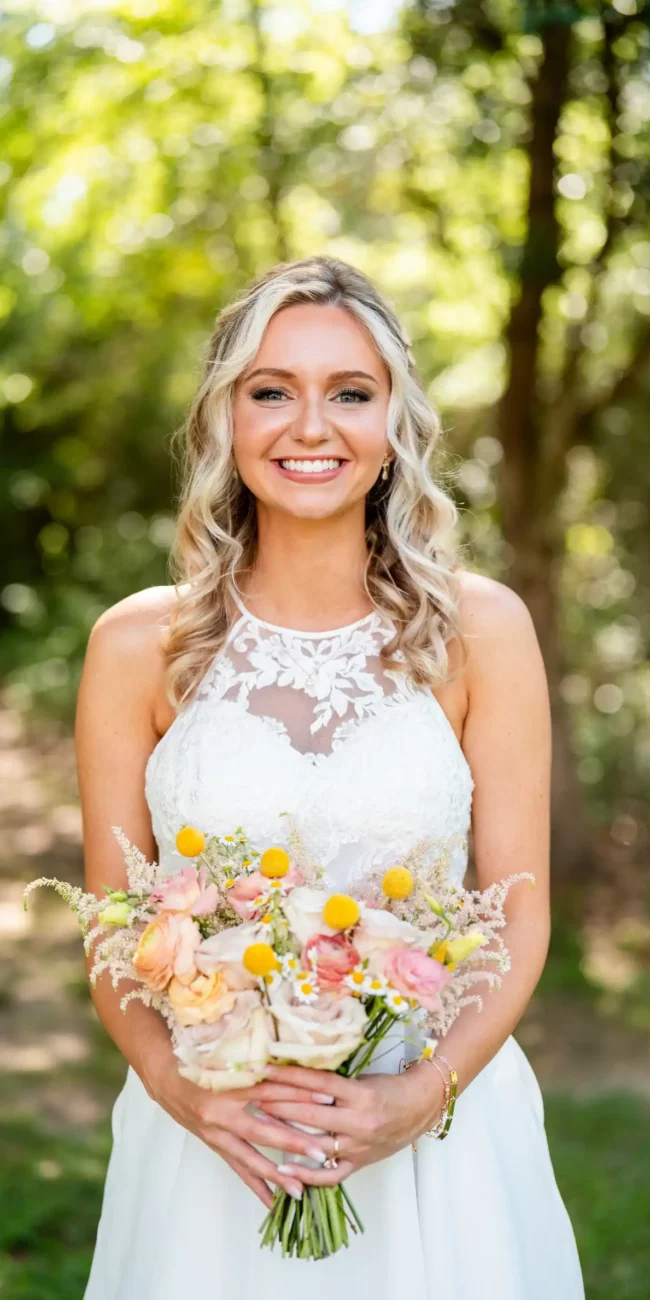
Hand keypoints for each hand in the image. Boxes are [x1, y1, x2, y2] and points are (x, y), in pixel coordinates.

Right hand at [143, 1050, 341, 1207]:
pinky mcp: (214, 1145)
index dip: (298, 1091)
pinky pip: (237, 1168)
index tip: (327, 1096)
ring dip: (275, 1174)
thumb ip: (258, 1066)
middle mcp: (221, 1113)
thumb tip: (296, 1070)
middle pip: (262, 1130)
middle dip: (293, 1142)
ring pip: (249, 1158)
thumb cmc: (201, 1060)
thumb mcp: (229, 1057)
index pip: (270, 1089)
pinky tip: (271, 1202)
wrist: (166, 1075)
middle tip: (320, 1152)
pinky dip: (255, 1185)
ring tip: (299, 1189)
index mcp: (228, 1085)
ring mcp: (216, 1133)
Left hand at [245, 1062, 445, 1186]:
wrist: (421, 1107)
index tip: (264, 1069)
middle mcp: (359, 1121)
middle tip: (251, 1096)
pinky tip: (282, 1167)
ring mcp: (359, 1146)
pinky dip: (305, 1174)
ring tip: (257, 1126)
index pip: (318, 1083)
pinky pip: (329, 1175)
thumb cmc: (390, 1087)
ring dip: (284, 1136)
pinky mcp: (359, 1164)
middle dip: (277, 1104)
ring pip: (315, 1144)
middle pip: (310, 1114)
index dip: (289, 1075)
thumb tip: (296, 1076)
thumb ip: (334, 1083)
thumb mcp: (363, 1078)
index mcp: (361, 1094)